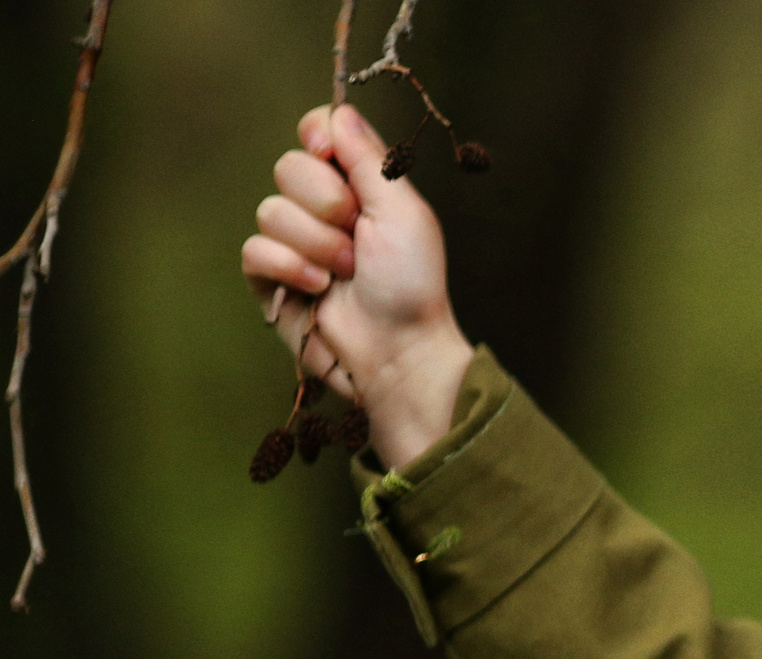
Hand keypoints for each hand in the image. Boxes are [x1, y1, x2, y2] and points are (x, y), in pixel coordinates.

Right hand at [240, 104, 472, 467]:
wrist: (399, 349)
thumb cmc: (411, 285)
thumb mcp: (402, 212)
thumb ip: (370, 160)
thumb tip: (339, 110)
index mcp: (359, 188)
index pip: (317, 134)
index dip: (317, 137)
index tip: (327, 150)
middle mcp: (323, 211)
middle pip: (288, 167)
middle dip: (325, 202)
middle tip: (357, 236)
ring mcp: (295, 244)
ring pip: (270, 211)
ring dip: (314, 244)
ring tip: (345, 273)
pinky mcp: (271, 280)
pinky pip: (254, 250)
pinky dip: (288, 267)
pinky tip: (317, 288)